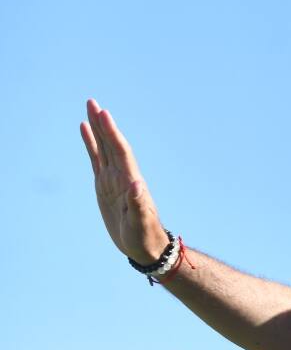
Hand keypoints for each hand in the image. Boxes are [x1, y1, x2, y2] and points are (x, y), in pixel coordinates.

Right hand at [80, 99, 168, 264]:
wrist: (146, 247)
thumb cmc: (145, 237)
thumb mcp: (141, 224)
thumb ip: (139, 205)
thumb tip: (136, 185)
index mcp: (131, 182)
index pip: (121, 152)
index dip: (113, 133)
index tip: (104, 114)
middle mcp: (123, 176)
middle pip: (112, 144)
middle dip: (103, 124)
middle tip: (92, 102)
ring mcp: (113, 180)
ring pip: (104, 149)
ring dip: (97, 129)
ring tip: (90, 109)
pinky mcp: (105, 186)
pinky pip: (97, 160)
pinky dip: (92, 145)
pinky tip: (86, 131)